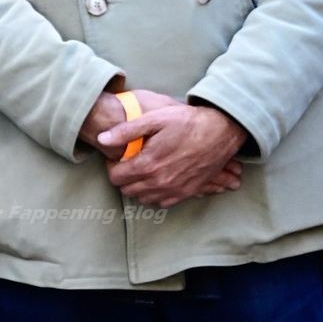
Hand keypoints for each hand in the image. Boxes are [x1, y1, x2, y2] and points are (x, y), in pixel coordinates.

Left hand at [96, 101, 246, 206]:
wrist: (221, 131)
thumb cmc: (188, 122)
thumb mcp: (155, 118)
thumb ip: (126, 131)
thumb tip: (102, 139)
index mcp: (148, 164)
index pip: (116, 177)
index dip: (113, 166)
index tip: (119, 157)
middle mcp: (159, 181)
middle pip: (127, 190)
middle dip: (124, 177)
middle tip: (130, 162)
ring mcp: (174, 189)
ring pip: (142, 198)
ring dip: (138, 187)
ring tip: (143, 170)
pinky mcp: (186, 192)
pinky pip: (161, 202)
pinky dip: (155, 194)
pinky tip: (158, 179)